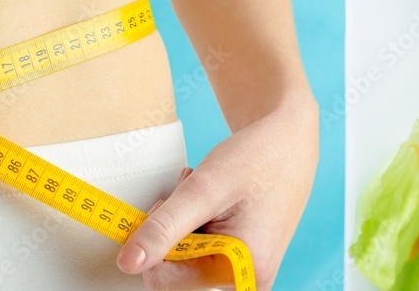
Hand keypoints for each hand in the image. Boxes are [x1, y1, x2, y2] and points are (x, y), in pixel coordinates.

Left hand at [116, 100, 318, 289]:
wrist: (289, 141)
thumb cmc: (258, 159)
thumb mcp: (204, 189)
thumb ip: (165, 228)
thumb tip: (129, 262)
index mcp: (242, 271)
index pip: (168, 281)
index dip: (154, 242)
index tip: (166, 205)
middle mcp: (246, 280)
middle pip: (176, 273)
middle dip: (171, 232)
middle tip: (187, 196)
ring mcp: (244, 271)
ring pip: (185, 261)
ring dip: (181, 225)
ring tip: (202, 194)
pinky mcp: (240, 260)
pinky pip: (200, 253)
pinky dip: (194, 226)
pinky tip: (209, 204)